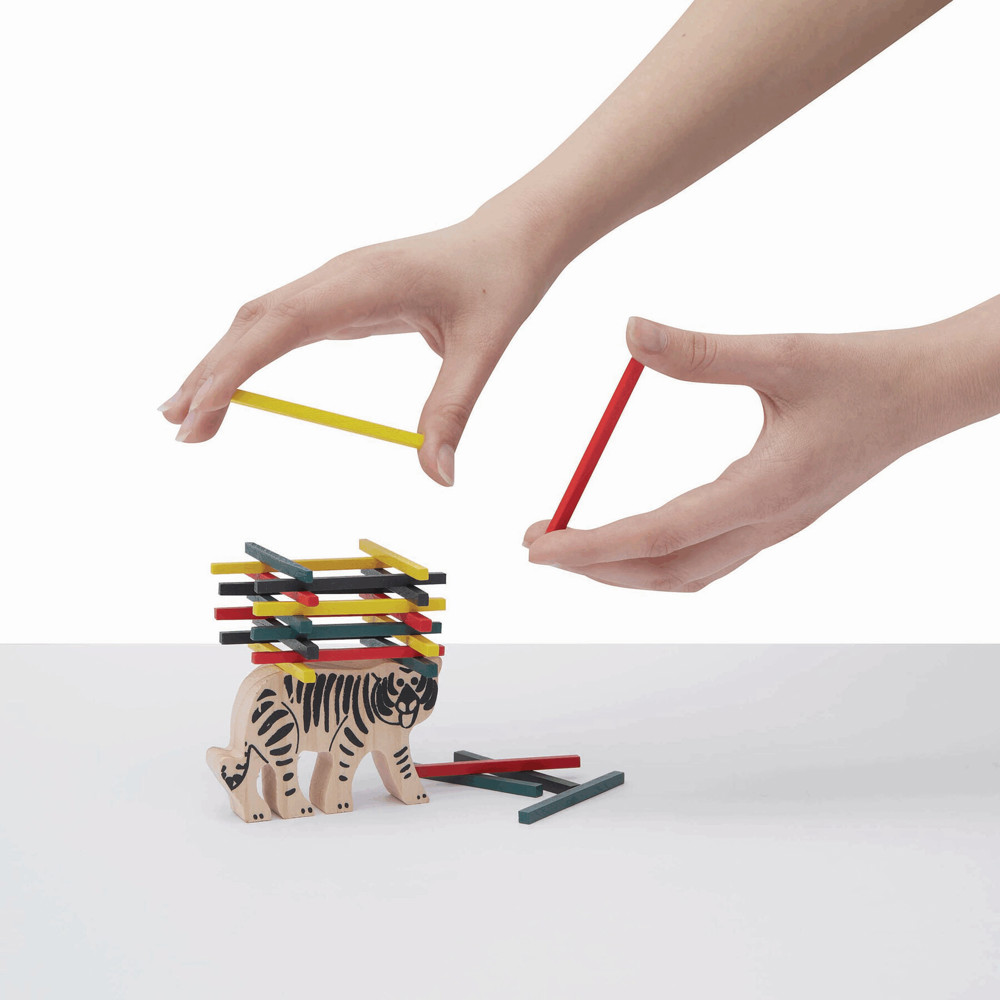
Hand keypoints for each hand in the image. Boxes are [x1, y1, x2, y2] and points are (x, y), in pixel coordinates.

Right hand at [158, 198, 558, 484]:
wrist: (509, 239)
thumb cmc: (497, 283)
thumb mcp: (483, 350)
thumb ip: (452, 413)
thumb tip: (438, 478)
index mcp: (364, 283)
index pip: (281, 324)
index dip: (235, 367)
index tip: (200, 409)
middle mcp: (337, 277)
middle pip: (254, 322)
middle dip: (211, 372)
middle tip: (177, 428)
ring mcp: (334, 283)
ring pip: (259, 320)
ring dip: (220, 363)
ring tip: (185, 412)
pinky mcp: (339, 295)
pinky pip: (281, 323)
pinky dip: (248, 354)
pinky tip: (232, 384)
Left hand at [524, 312, 974, 590]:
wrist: (928, 394)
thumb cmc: (865, 372)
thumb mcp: (782, 352)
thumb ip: (701, 351)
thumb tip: (629, 333)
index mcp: (765, 491)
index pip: (659, 535)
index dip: (593, 545)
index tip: (539, 546)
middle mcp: (767, 524)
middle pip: (665, 570)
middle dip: (595, 566)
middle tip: (535, 546)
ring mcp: (774, 529)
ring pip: (685, 574)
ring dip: (624, 569)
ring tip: (572, 549)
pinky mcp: (776, 519)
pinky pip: (706, 558)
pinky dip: (658, 558)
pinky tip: (633, 539)